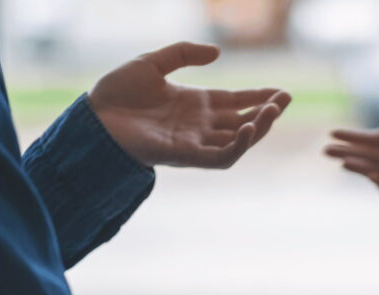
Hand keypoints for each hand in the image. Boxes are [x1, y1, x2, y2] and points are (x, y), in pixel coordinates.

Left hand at [88, 42, 291, 167]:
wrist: (93, 117)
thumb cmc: (117, 92)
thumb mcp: (153, 62)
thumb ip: (184, 54)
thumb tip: (218, 52)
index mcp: (195, 104)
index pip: (237, 103)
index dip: (260, 97)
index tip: (283, 92)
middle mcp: (200, 125)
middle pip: (244, 122)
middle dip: (267, 113)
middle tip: (285, 99)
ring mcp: (195, 142)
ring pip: (239, 141)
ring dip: (259, 128)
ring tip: (272, 111)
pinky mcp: (186, 156)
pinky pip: (220, 157)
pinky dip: (238, 146)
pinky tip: (248, 128)